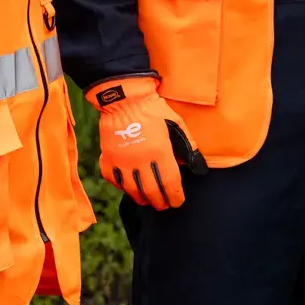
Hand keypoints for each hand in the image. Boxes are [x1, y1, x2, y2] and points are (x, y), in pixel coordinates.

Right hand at [92, 76, 202, 210]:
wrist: (124, 98)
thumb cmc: (153, 109)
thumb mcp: (176, 122)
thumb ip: (187, 144)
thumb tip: (196, 165)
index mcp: (160, 152)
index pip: (170, 183)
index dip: (175, 197)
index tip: (178, 202)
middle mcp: (140, 161)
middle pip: (151, 192)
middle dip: (160, 202)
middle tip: (164, 206)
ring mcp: (122, 161)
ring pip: (132, 190)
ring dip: (142, 198)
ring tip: (148, 200)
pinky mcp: (107, 158)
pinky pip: (114, 180)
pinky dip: (122, 187)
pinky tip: (128, 187)